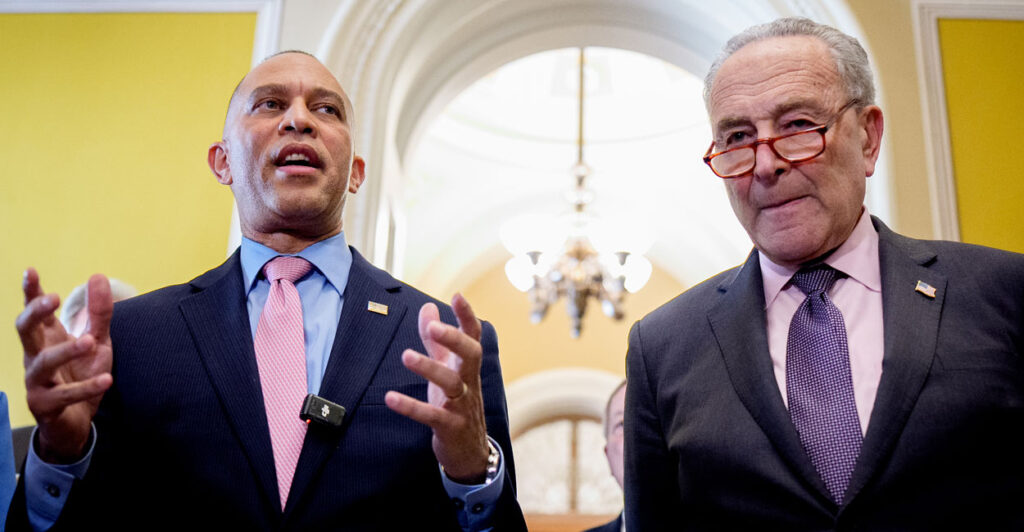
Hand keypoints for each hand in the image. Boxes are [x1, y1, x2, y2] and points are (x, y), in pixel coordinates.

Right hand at [16, 269, 113, 462]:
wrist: (77, 419)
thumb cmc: (82, 373)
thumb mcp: (97, 341)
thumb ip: (98, 313)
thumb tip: (98, 276)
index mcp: (46, 337)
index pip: (34, 312)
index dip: (31, 292)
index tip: (31, 271)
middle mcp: (35, 356)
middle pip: (25, 330)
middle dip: (35, 312)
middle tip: (54, 298)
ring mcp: (36, 381)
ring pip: (43, 362)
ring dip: (66, 350)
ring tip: (90, 341)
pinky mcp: (45, 405)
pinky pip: (64, 395)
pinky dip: (86, 387)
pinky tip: (107, 380)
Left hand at [385, 294, 489, 482]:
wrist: (470, 452)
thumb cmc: (456, 404)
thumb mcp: (447, 369)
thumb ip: (435, 340)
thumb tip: (428, 306)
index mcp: (467, 366)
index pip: (473, 336)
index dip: (466, 317)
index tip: (457, 296)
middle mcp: (469, 382)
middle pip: (470, 355)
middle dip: (454, 340)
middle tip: (435, 327)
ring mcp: (462, 406)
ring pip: (452, 384)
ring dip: (430, 369)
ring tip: (406, 356)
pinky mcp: (450, 427)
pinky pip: (432, 415)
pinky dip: (412, 407)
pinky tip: (390, 398)